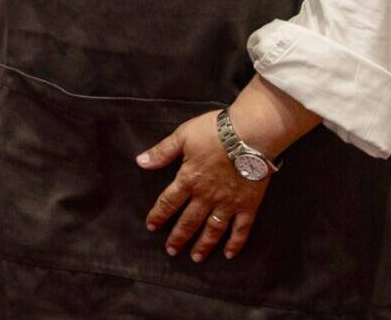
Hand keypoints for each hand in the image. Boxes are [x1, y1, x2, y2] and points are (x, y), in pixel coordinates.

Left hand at [138, 110, 269, 261]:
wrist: (250, 135)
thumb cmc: (215, 132)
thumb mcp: (183, 136)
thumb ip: (162, 152)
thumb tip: (140, 162)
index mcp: (189, 180)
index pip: (169, 202)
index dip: (159, 215)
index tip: (151, 226)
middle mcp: (206, 196)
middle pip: (189, 221)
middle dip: (178, 237)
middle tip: (171, 251)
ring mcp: (228, 203)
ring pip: (213, 229)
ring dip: (203, 245)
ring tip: (196, 257)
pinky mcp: (248, 205)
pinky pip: (241, 229)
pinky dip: (235, 243)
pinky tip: (229, 254)